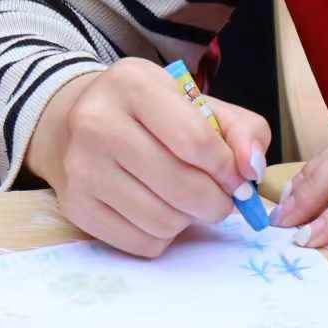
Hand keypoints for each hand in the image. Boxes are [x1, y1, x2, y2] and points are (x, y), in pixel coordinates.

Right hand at [27, 59, 271, 257]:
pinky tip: (159, 211)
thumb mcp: (198, 103)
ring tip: (186, 202)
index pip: (195, 141)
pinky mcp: (75, 206)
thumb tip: (252, 170)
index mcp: (133, 84)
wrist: (76, 123)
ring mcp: (80, 167)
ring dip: (189, 220)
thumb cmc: (151, 115)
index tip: (237, 179)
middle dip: (216, 201)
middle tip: (220, 199)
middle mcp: (97, 122)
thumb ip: (241, 130)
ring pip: (163, 221)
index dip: (228, 169)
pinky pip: (141, 243)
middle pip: (181, 186)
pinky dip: (163, 236)